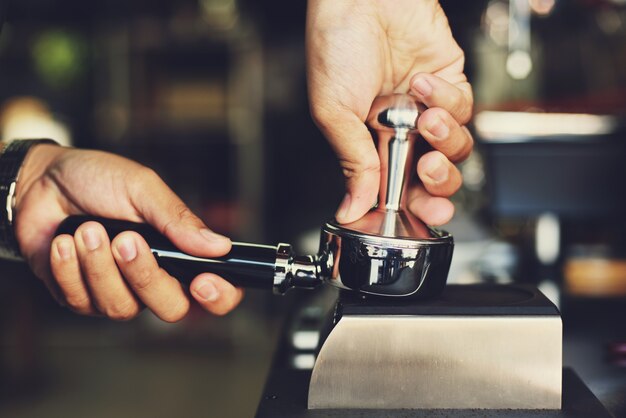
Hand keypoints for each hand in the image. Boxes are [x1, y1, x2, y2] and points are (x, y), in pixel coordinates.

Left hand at [14, 145, 243, 320]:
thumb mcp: (142, 189)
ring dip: (99, 266)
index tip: (202, 281)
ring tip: (87, 229)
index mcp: (178, 252)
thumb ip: (178, 220)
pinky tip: (64, 242)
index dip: (219, 296)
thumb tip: (219, 245)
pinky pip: (82, 302)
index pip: (216, 292)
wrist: (40, 182)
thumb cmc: (98, 180)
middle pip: (171, 308)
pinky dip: (69, 268)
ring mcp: (117, 292)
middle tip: (125, 239)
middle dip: (145, 275)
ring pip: (122, 308)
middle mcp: (153, 278)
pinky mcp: (80, 298)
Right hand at [307, 0, 472, 224]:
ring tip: (425, 120)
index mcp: (369, 143)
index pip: (397, 188)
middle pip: (434, 177)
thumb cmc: (336, 45)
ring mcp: (426, 108)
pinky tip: (422, 84)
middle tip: (429, 175)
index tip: (422, 218)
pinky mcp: (450, 82)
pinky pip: (465, 107)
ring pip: (456, 148)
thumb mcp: (334, 112)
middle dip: (439, 185)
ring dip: (445, 140)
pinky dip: (448, 100)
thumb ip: (352, 162)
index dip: (413, 207)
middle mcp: (401, 130)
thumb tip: (352, 207)